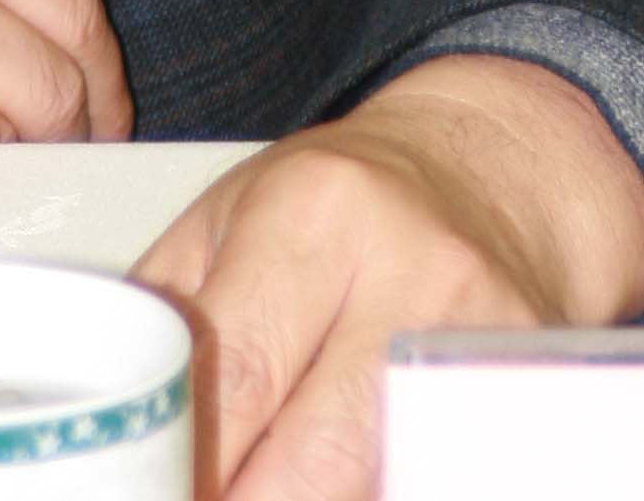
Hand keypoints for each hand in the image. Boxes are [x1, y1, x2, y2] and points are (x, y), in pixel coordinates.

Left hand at [134, 54, 643, 500]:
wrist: (488, 175)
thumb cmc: (341, 200)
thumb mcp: (232, 215)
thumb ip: (169, 310)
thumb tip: (110, 408)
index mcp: (316, 214)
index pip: (241, 371)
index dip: (190, 461)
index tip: (148, 490)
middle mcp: (412, 274)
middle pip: (322, 455)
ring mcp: (486, 344)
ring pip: (385, 482)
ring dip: (318, 500)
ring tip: (260, 486)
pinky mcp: (533, 398)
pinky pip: (442, 477)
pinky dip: (384, 491)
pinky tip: (343, 486)